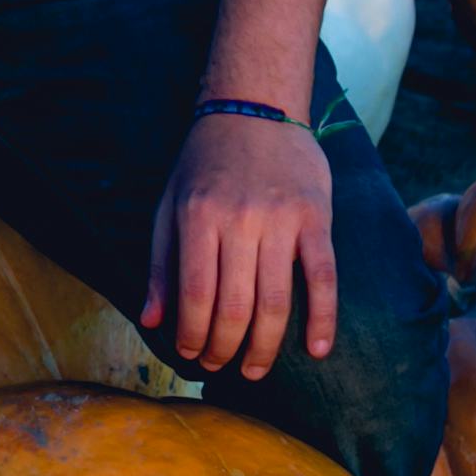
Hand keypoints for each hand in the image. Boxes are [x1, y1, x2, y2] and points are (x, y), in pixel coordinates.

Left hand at [142, 110, 339, 379]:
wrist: (256, 107)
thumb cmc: (205, 162)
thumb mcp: (169, 204)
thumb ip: (160, 264)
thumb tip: (151, 321)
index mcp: (198, 216)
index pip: (196, 295)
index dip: (192, 335)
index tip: (190, 355)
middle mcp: (239, 219)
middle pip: (235, 306)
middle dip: (225, 348)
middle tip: (221, 367)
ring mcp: (281, 219)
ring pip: (276, 301)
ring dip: (265, 347)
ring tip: (255, 369)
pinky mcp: (316, 218)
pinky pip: (323, 277)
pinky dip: (323, 318)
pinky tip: (318, 350)